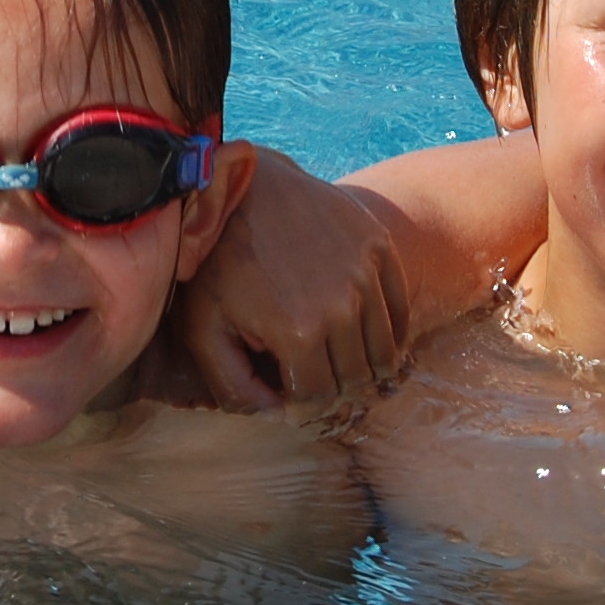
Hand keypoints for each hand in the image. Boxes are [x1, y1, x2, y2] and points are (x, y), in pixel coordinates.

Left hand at [169, 148, 407, 410]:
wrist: (242, 187)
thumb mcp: (203, 329)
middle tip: (309, 376)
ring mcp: (367, 273)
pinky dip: (388, 336)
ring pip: (383, 354)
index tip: (285, 392)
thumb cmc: (216, 263)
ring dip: (362, 367)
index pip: (318, 400)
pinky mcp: (379, 248)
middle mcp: (344, 305)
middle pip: (355, 380)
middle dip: (331, 388)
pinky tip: (362, 336)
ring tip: (335, 361)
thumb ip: (234, 387)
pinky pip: (400, 313)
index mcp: (298, 331)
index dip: (299, 406)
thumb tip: (279, 417)